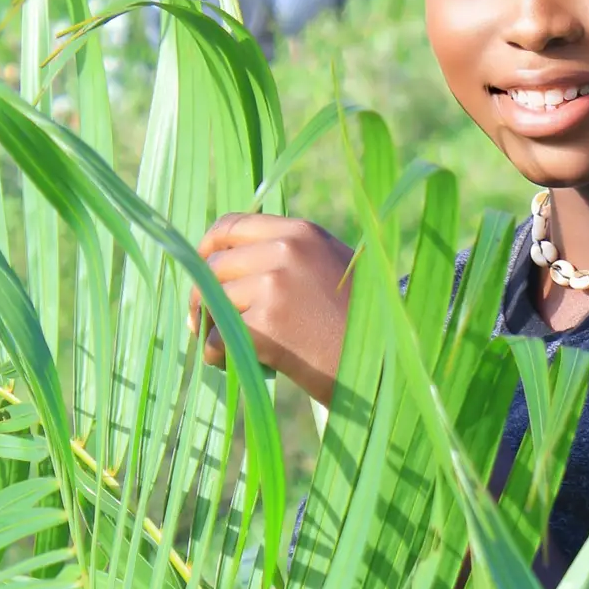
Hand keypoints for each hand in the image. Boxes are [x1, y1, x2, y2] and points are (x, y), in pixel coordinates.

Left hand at [188, 213, 353, 405]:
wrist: (385, 361)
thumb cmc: (358, 319)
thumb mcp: (330, 265)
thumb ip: (288, 254)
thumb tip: (225, 260)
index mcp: (301, 232)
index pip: (232, 225)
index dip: (208, 249)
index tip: (203, 273)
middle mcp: (287, 250)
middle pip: (215, 266)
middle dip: (203, 296)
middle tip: (206, 323)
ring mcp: (276, 285)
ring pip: (212, 300)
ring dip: (209, 327)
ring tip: (229, 347)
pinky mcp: (268, 325)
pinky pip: (216, 337)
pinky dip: (215, 355)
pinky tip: (232, 364)